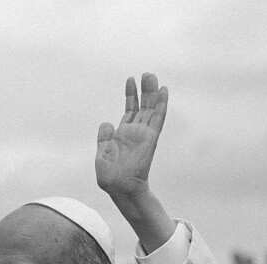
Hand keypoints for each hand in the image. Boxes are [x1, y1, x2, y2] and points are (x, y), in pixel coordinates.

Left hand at [95, 73, 167, 198]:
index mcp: (123, 134)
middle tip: (146, 73)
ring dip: (153, 92)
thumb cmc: (109, 175)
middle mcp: (135, 132)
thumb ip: (104, 137)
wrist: (118, 187)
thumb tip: (106, 122)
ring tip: (151, 76)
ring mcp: (144, 134)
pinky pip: (158, 118)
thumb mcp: (102, 152)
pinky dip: (161, 104)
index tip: (130, 79)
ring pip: (151, 108)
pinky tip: (164, 91)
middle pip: (143, 106)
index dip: (131, 95)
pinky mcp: (151, 137)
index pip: (130, 110)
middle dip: (144, 90)